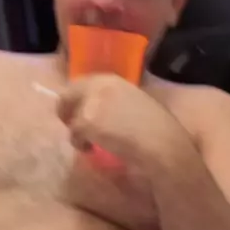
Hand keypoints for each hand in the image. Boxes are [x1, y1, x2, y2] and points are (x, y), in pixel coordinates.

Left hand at [57, 74, 186, 172]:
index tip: (80, 113)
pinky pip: (73, 134)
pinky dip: (81, 144)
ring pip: (69, 116)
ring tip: (91, 143)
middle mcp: (99, 84)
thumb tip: (99, 112)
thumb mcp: (135, 104)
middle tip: (76, 130)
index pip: (81, 84)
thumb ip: (114, 102)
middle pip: (67, 95)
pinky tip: (93, 149)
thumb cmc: (157, 128)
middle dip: (67, 112)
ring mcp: (91, 102)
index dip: (78, 100)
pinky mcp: (86, 121)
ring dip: (76, 131)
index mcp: (112, 79)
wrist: (162, 144)